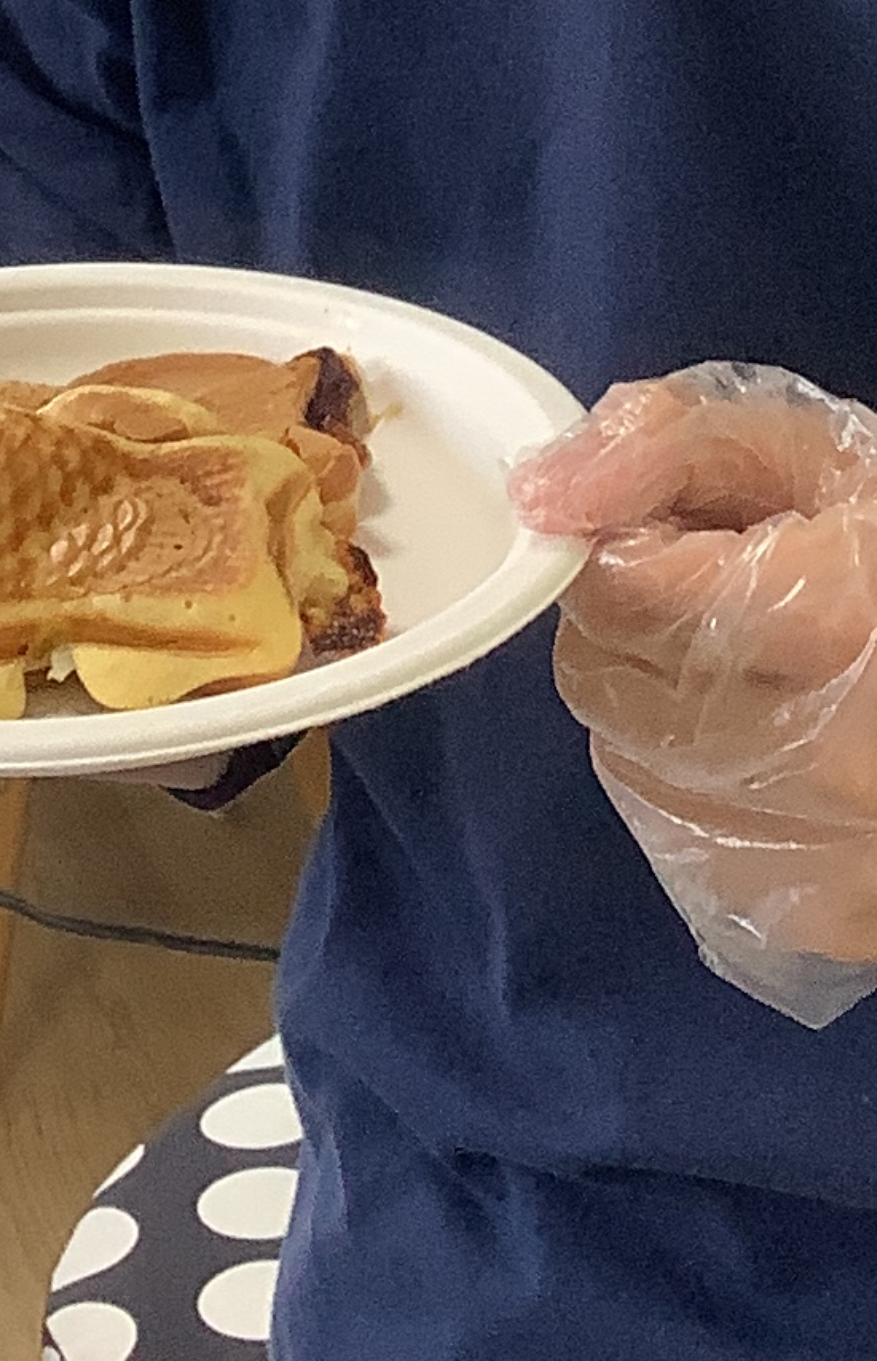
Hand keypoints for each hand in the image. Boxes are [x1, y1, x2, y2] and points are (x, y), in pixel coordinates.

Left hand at [509, 362, 876, 1015]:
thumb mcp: (817, 459)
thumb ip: (670, 445)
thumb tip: (536, 494)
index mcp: (824, 622)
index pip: (608, 589)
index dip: (627, 551)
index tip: (687, 541)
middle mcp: (810, 756)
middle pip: (599, 677)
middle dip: (634, 628)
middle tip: (733, 607)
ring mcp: (807, 849)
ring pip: (624, 754)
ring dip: (660, 704)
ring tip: (760, 671)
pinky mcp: (804, 914)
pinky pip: (677, 831)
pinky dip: (699, 783)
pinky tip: (779, 746)